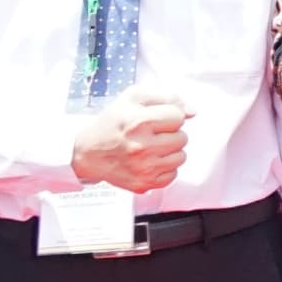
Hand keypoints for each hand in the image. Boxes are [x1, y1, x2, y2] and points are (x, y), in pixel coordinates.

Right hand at [71, 91, 190, 194]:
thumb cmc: (113, 123)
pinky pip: (173, 175)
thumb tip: (192, 112)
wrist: (88, 153)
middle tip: (151, 134)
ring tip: (150, 147)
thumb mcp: (133, 98)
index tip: (154, 119)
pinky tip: (149, 161)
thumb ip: (167, 97)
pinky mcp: (144, 184)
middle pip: (182, 138)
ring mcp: (143, 169)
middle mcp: (142, 147)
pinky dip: (164, 167)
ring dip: (169, 151)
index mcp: (139, 122)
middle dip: (170, 133)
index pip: (178, 116)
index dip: (169, 116)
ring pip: (181, 157)